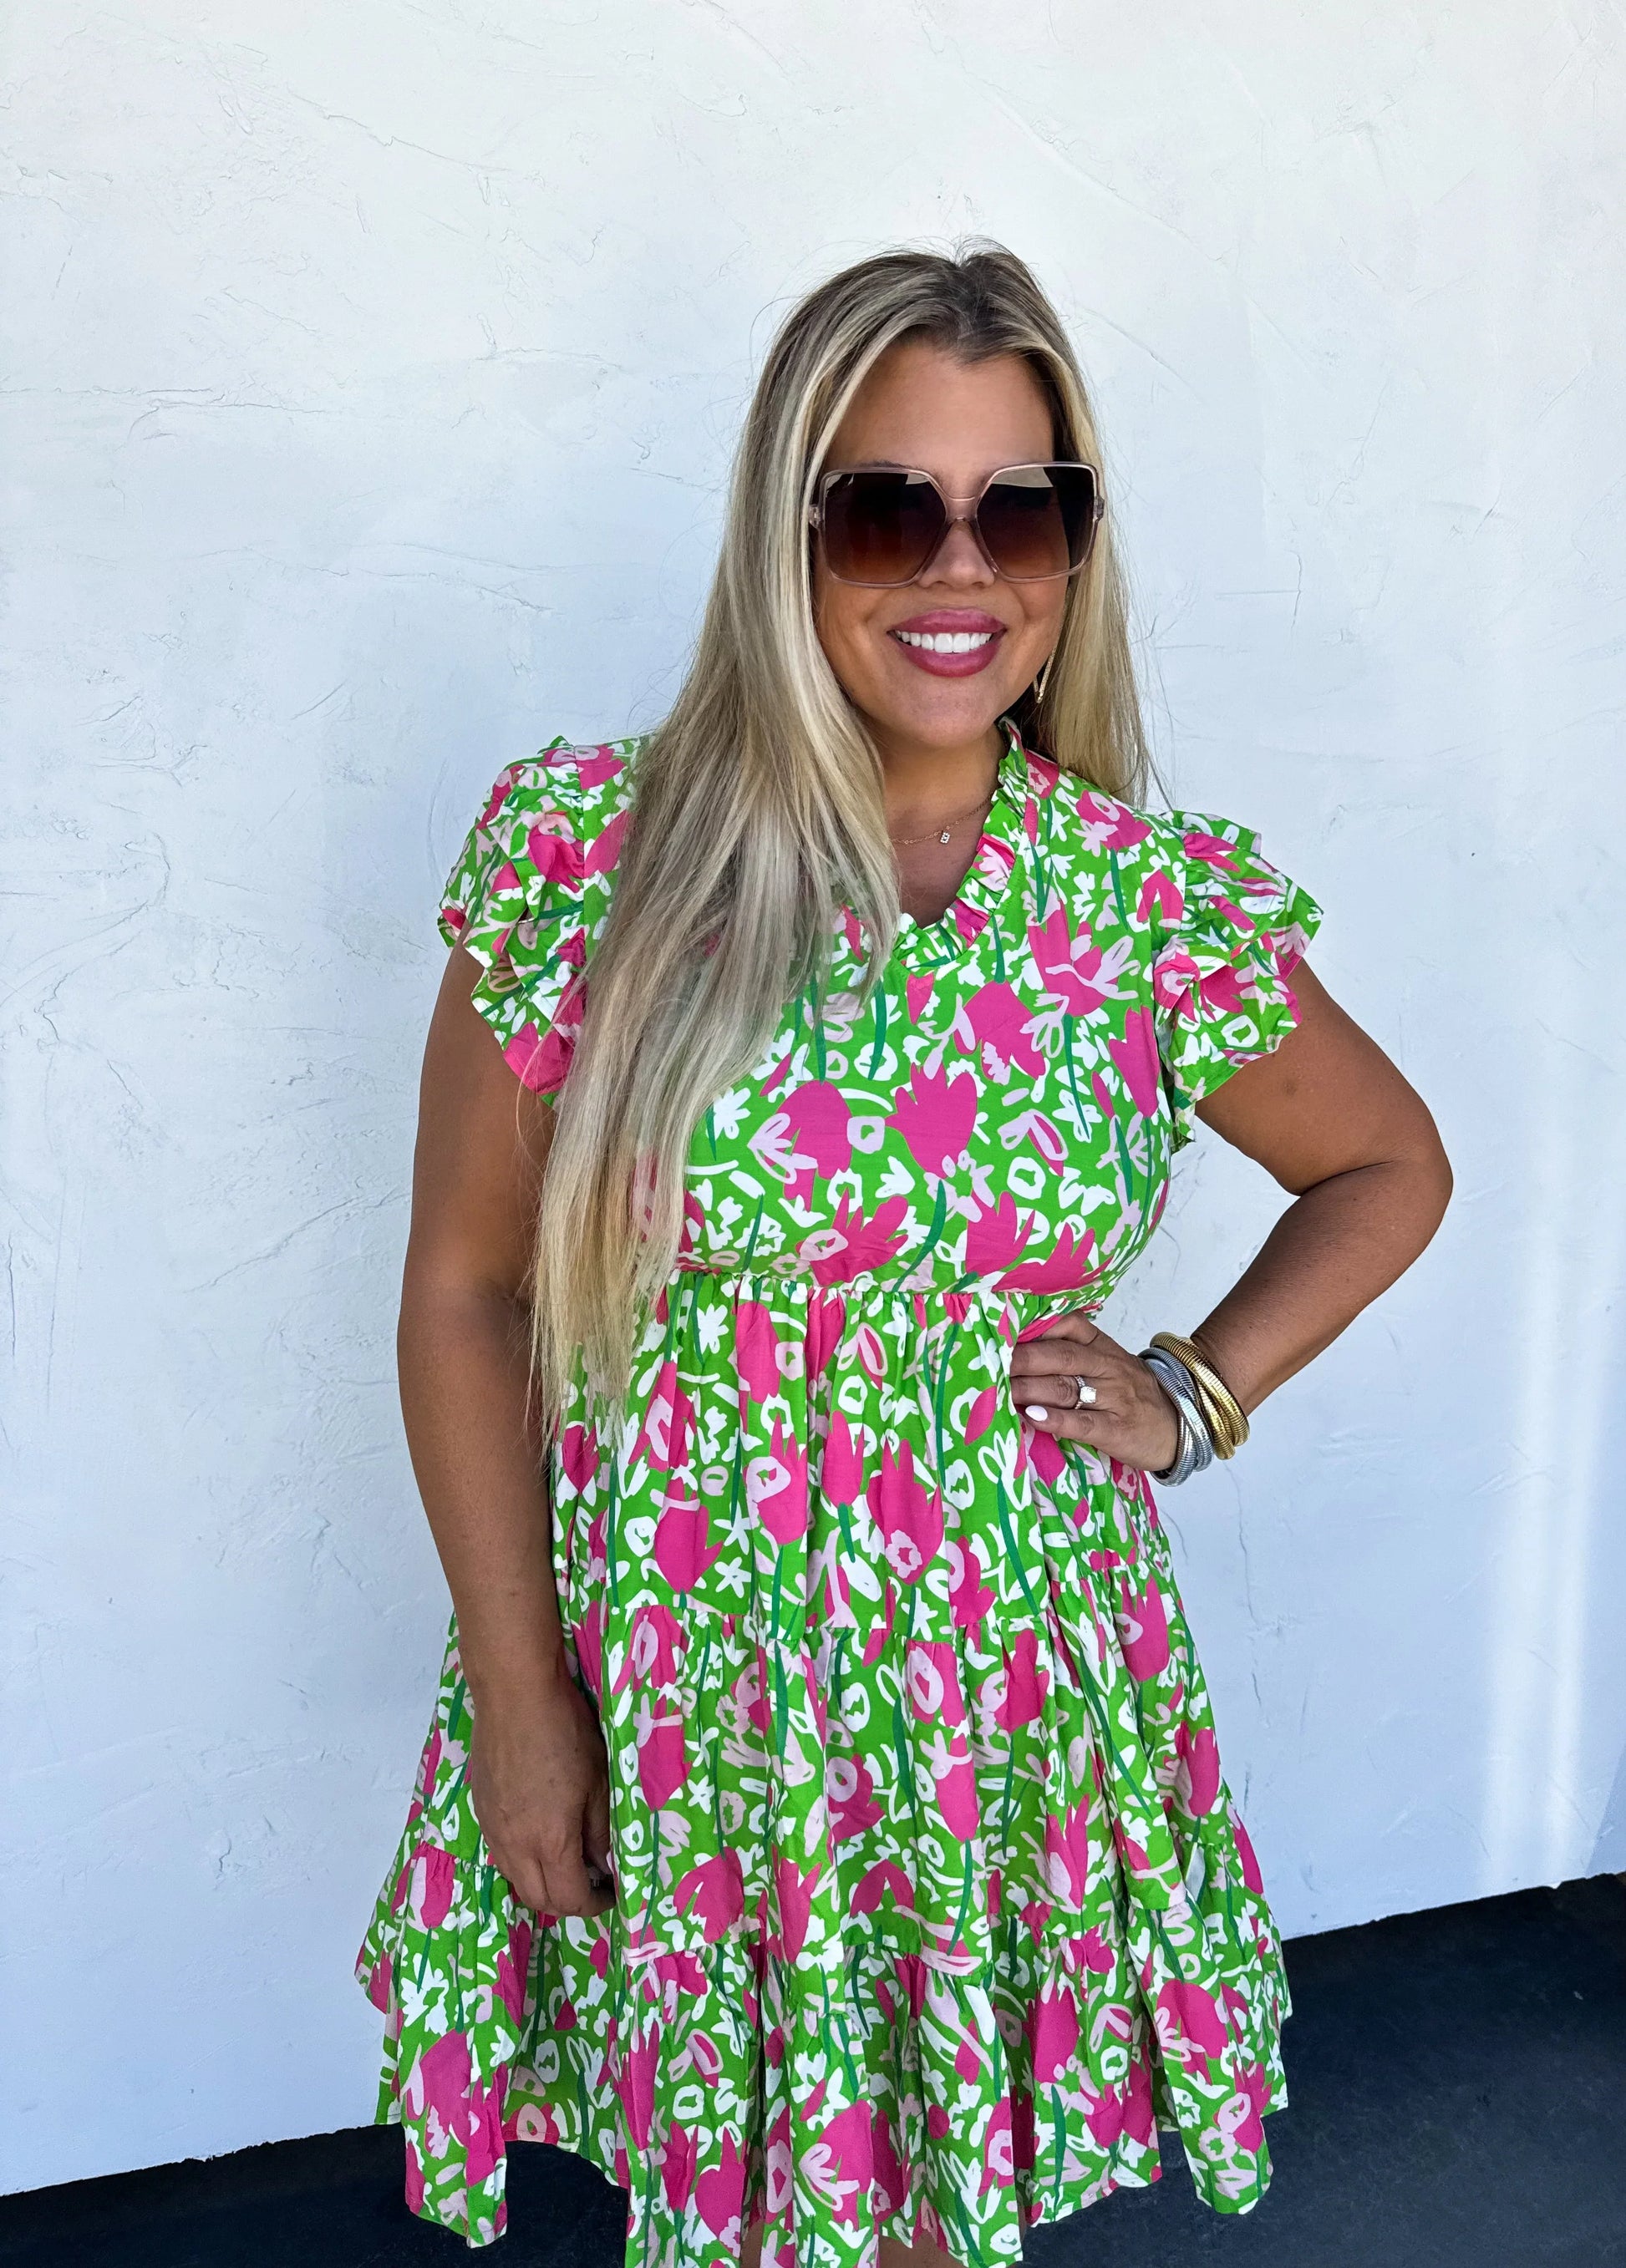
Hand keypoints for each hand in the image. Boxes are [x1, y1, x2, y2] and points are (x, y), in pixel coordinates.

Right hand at [467, 1665, 613, 1917]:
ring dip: (542, 1884)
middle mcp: (515, 1845)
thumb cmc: (566, 1732)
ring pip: (515, 1879)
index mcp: (550, 1841)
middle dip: (567, 1903)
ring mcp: (492, 1829)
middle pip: (538, 1900)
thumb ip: (600, 1830)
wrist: (515, 1695)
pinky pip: (501, 1854)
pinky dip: (522, 1862)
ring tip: (566, 1863)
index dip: (595, 1904)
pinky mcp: (480, 1810)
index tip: (612, 1893)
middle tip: (591, 1885)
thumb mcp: (599, 1781)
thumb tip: (604, 1863)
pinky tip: (539, 1838)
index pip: (570, 1899)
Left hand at [1008, 1311, 1180, 1474]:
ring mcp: (1114, 1397)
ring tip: (998, 1388)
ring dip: (1028, 1387)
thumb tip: (1014, 1347)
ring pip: (1066, 1386)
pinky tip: (1033, 1417)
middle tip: (986, 1361)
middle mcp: (1106, 1366)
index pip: (1066, 1325)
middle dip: (1020, 1357)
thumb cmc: (1133, 1393)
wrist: (1184, 1423)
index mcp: (1101, 1345)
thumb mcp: (1107, 1362)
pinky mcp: (1118, 1429)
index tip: (998, 1329)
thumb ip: (1069, 1352)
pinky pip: (1084, 1421)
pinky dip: (1057, 1419)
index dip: (1032, 1326)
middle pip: (1059, 1356)